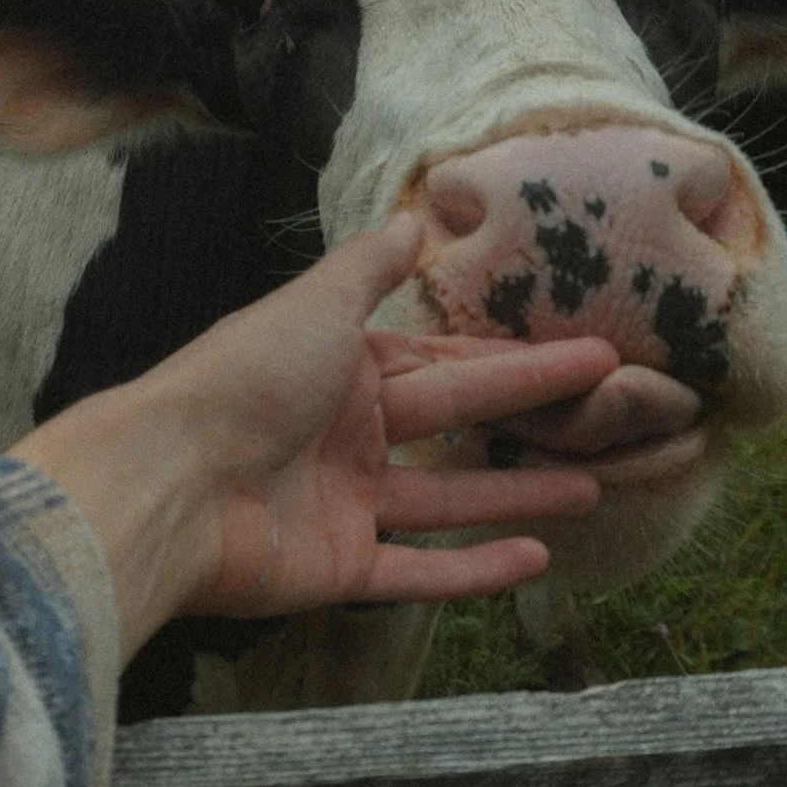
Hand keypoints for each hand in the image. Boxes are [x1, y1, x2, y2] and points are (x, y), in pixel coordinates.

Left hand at [12, 213, 619, 659]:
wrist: (170, 479)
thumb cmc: (241, 379)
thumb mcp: (314, 304)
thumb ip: (367, 268)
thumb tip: (413, 218)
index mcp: (342, 369)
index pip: (447, 362)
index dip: (518, 359)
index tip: (591, 352)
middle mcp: (348, 434)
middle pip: (459, 424)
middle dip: (535, 415)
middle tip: (616, 408)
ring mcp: (346, 505)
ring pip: (450, 500)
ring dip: (520, 494)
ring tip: (596, 488)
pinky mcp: (340, 568)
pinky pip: (421, 568)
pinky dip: (475, 568)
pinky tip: (536, 558)